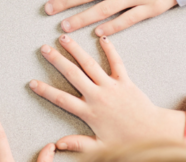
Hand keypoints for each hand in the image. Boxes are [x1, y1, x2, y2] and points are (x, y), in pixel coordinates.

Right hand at [29, 35, 185, 150]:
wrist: (153, 133)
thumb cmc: (127, 143)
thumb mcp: (100, 147)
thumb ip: (78, 144)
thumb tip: (57, 144)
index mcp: (89, 112)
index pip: (62, 99)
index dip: (45, 91)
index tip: (32, 82)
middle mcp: (98, 96)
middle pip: (73, 75)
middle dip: (57, 60)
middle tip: (44, 48)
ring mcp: (111, 87)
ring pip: (90, 64)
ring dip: (76, 50)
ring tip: (64, 38)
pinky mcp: (125, 81)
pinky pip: (116, 62)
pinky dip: (109, 49)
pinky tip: (101, 38)